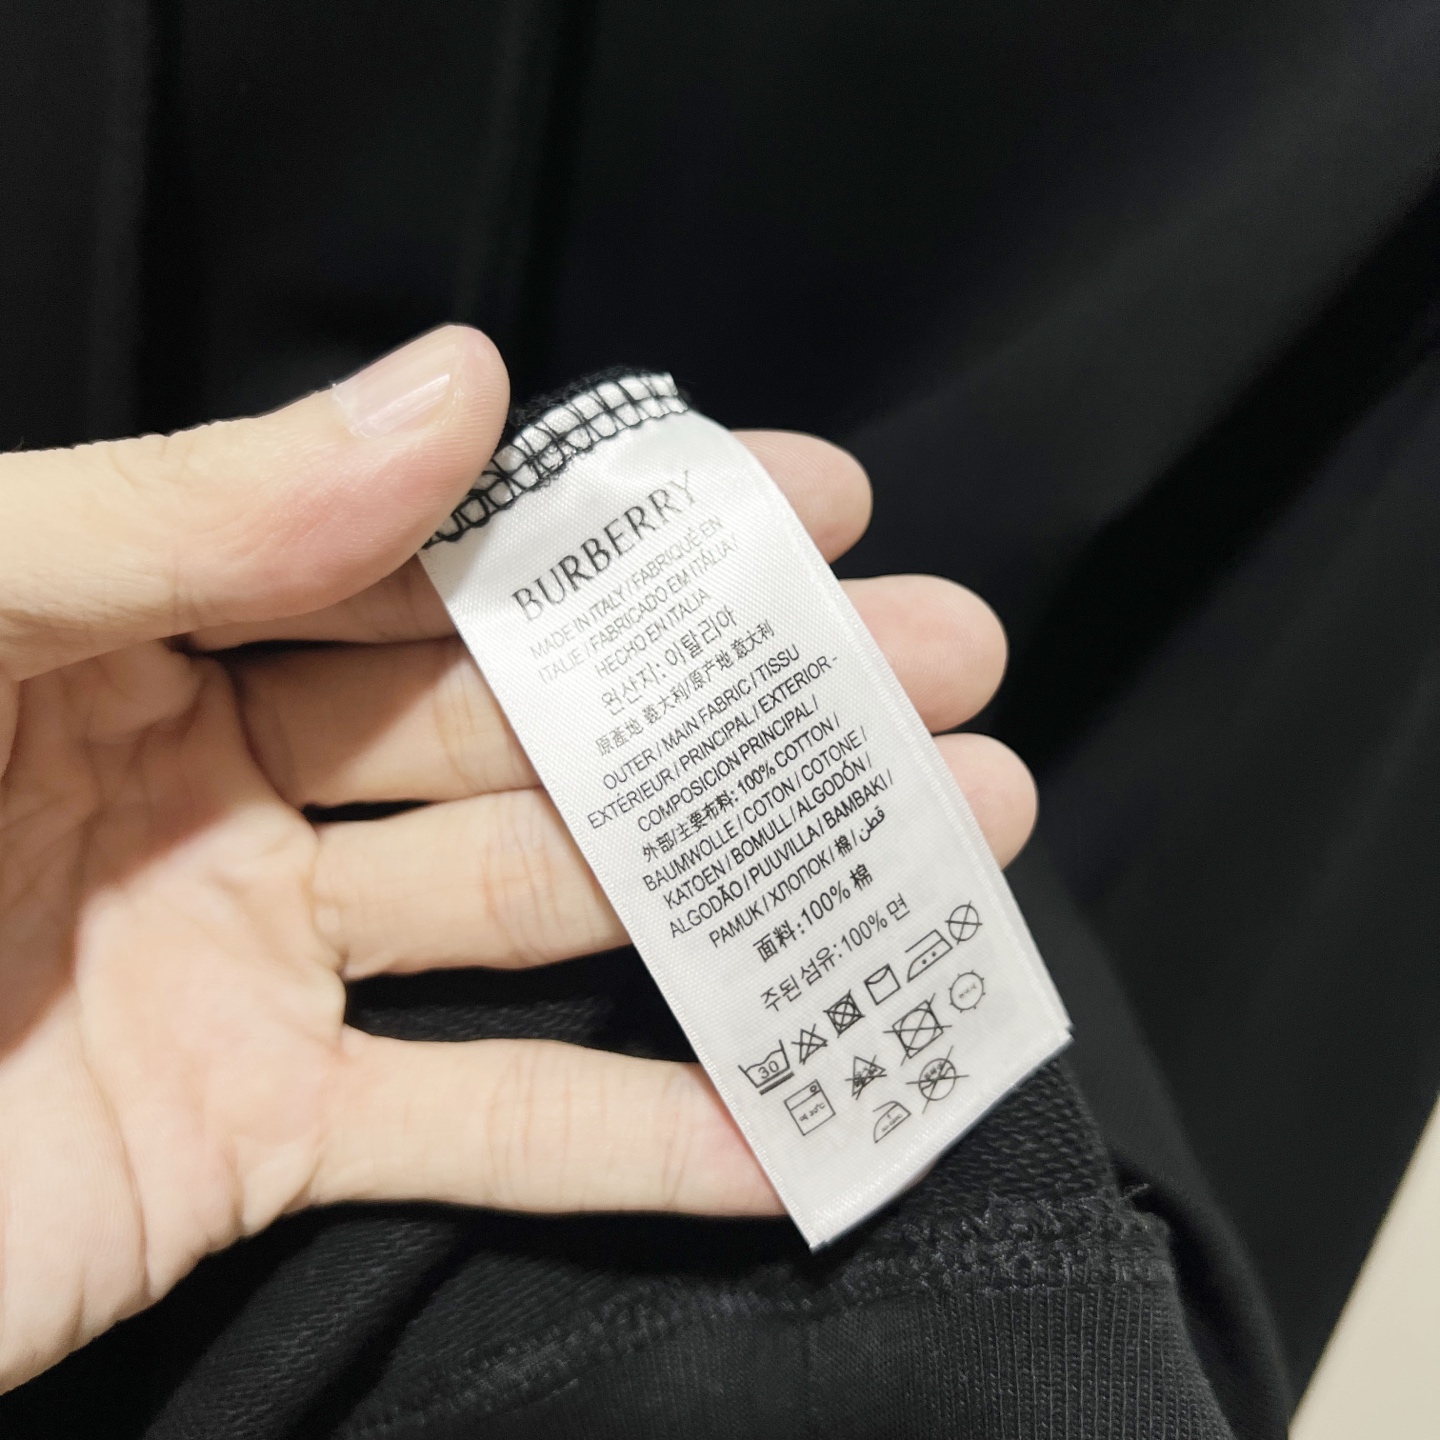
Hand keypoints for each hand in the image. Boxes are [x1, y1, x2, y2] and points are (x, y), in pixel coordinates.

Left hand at [0, 328, 1035, 1388]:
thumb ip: (193, 504)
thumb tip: (464, 386)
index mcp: (153, 628)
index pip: (443, 555)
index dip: (633, 529)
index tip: (813, 508)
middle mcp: (232, 785)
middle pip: (541, 730)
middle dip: (750, 702)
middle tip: (945, 669)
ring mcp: (262, 970)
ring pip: (550, 917)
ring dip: (746, 893)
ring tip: (950, 844)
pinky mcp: (260, 1143)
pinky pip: (483, 1135)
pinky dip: (642, 1138)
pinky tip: (796, 1113)